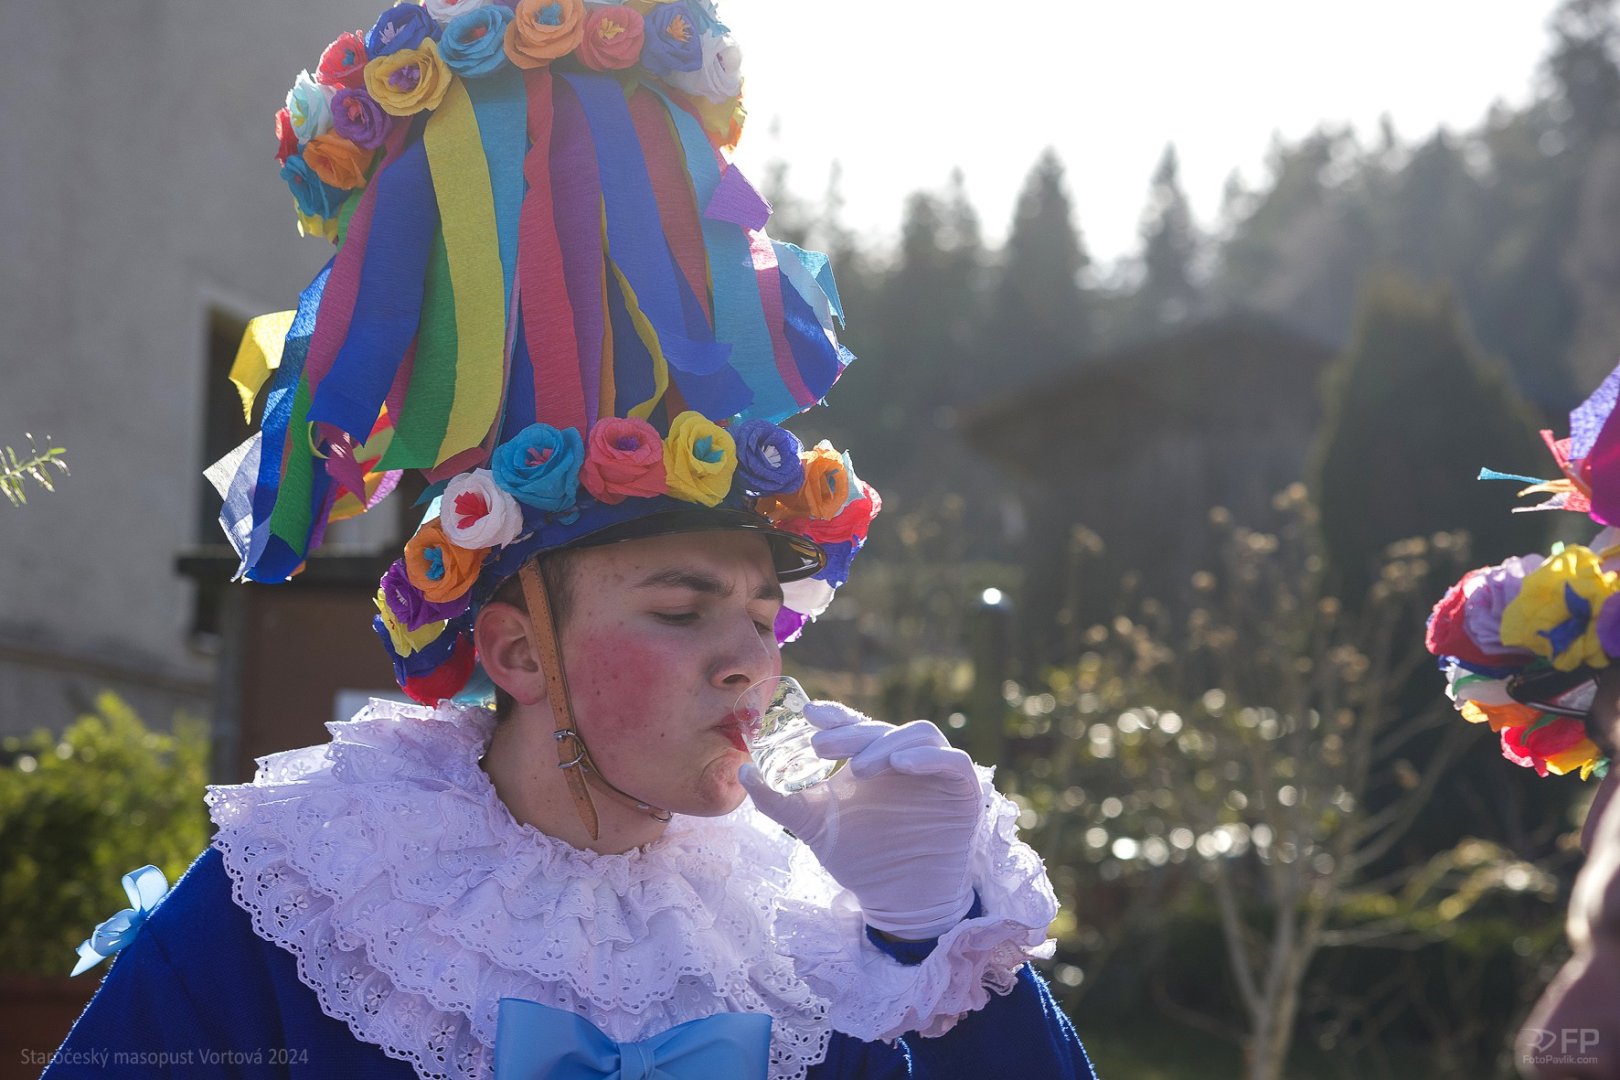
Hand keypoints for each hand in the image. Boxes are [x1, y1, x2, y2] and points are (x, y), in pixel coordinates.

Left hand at [738, 702, 982, 939]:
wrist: (898, 901)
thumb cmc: (859, 859)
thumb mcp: (813, 827)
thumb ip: (779, 800)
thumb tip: (742, 771)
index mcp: (870, 759)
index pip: (854, 724)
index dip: (835, 715)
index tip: (809, 715)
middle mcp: (902, 758)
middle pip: (881, 728)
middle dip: (850, 734)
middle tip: (821, 748)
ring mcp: (934, 772)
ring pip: (918, 734)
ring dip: (887, 744)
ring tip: (858, 768)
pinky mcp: (962, 790)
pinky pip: (953, 761)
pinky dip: (929, 757)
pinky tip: (901, 765)